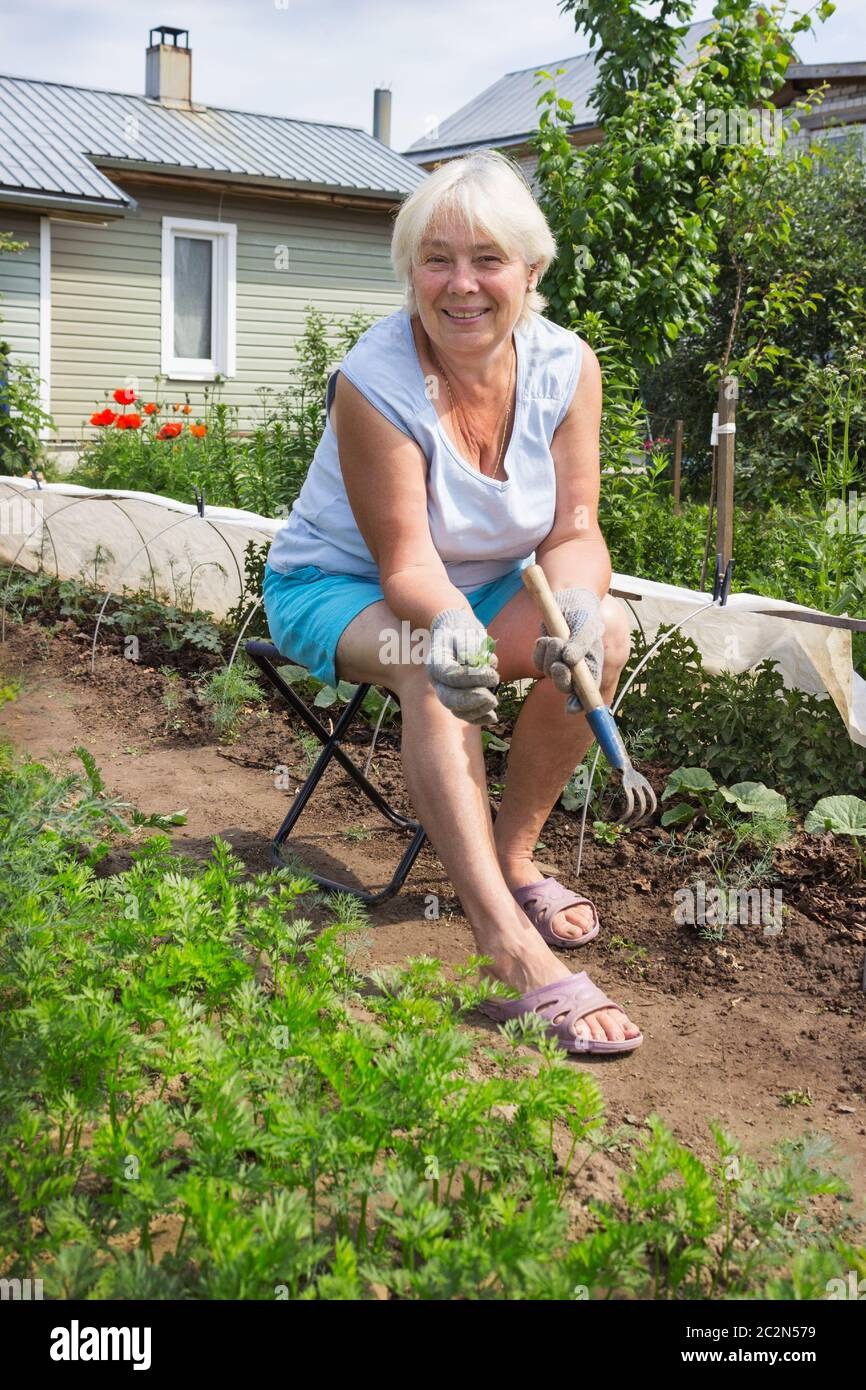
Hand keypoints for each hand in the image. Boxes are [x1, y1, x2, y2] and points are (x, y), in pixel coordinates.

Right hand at [426, 608, 498, 724]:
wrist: (457, 634)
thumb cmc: (462, 631)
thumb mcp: (466, 632)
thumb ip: (469, 646)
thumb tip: (473, 663)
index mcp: (437, 663)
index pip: (451, 676)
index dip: (473, 679)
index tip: (493, 675)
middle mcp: (438, 681)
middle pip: (449, 699)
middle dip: (473, 701)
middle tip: (492, 698)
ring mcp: (446, 691)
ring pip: (457, 710)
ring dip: (477, 710)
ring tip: (493, 701)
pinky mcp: (457, 697)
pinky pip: (464, 714)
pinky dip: (478, 718)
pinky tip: (492, 718)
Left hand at [532, 586, 604, 713]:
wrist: (569, 600)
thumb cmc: (585, 614)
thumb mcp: (588, 628)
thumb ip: (581, 645)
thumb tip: (570, 661)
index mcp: (592, 668)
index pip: (586, 693)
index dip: (579, 704)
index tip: (571, 708)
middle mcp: (575, 669)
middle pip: (564, 687)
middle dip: (560, 678)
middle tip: (557, 665)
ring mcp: (558, 663)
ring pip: (548, 672)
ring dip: (549, 656)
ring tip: (555, 638)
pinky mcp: (544, 655)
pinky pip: (537, 661)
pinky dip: (539, 651)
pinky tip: (545, 639)